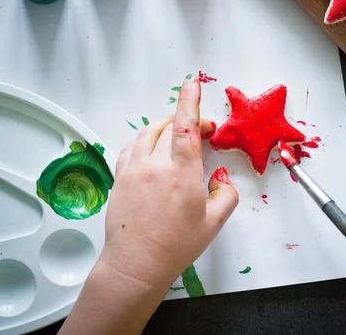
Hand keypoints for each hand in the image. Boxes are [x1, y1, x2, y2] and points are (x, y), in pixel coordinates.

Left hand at [100, 74, 238, 288]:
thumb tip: (220, 179)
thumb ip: (225, 195)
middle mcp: (155, 165)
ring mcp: (133, 170)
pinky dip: (144, 139)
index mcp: (181, 173)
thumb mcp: (213, 224)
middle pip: (169, 126)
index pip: (186, 126)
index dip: (190, 100)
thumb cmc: (175, 246)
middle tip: (201, 132)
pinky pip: (130, 146)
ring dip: (164, 126)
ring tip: (176, 135)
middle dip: (186, 120)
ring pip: (147, 132)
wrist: (136, 264)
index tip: (192, 83)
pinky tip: (150, 148)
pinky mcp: (119, 178)